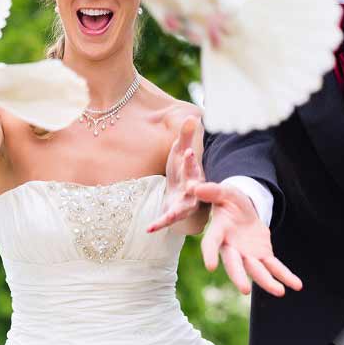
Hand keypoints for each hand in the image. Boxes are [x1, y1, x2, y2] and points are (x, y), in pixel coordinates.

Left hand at [146, 116, 204, 232]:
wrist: (178, 190)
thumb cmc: (180, 168)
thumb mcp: (180, 150)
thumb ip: (185, 135)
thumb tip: (193, 116)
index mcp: (193, 173)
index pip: (193, 166)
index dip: (190, 160)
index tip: (187, 152)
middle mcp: (192, 189)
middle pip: (194, 187)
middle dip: (193, 186)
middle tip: (191, 186)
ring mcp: (184, 204)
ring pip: (184, 209)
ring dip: (178, 212)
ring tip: (170, 216)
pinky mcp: (174, 214)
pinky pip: (168, 220)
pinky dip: (160, 224)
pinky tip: (149, 228)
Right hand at [194, 182, 301, 297]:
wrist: (243, 210)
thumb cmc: (230, 201)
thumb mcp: (224, 192)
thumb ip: (212, 191)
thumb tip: (195, 188)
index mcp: (219, 232)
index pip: (211, 243)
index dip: (209, 254)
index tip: (210, 266)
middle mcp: (231, 248)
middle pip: (234, 264)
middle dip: (239, 276)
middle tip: (244, 290)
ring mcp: (247, 255)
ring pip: (256, 270)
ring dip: (267, 282)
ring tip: (280, 291)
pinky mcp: (263, 255)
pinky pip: (274, 267)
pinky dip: (285, 276)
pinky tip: (296, 285)